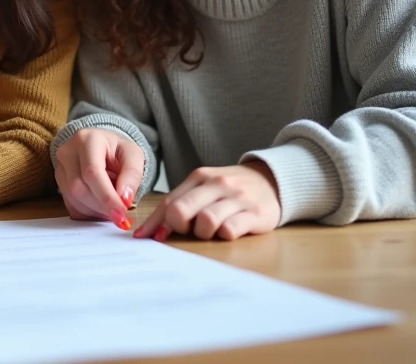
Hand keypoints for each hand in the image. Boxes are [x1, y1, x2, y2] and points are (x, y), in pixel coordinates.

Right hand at [53, 128, 145, 229]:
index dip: (106, 197)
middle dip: (102, 206)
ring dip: (96, 210)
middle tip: (120, 213)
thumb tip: (124, 198)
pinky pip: (71, 205)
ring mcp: (59, 167)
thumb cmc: (118, 150)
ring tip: (112, 204)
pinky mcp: (58, 182)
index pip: (92, 172)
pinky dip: (89, 212)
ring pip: (73, 199)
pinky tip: (100, 205)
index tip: (121, 214)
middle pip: (79, 188)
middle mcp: (67, 151)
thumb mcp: (134, 155)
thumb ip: (132, 175)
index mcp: (87, 139)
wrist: (103, 146)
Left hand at [134, 162, 281, 241]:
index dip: (155, 223)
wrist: (273, 181)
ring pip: (205, 221)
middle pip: (181, 210)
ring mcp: (237, 197)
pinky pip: (231, 229)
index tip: (143, 238)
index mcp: (200, 177)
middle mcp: (217, 184)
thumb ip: (182, 203)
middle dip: (177, 226)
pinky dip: (224, 235)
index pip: (169, 201)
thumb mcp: (205, 188)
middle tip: (187, 231)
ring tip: (211, 231)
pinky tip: (228, 231)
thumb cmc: (230, 190)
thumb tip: (153, 231)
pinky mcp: (256, 213)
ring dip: (203, 233)